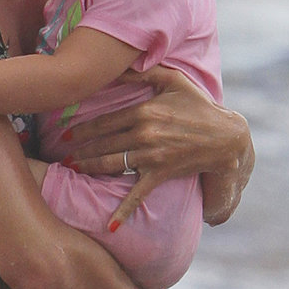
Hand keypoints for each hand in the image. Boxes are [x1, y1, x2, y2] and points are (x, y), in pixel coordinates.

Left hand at [63, 65, 253, 226]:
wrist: (224, 137)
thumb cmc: (199, 106)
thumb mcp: (173, 81)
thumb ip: (145, 70)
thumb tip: (118, 63)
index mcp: (144, 110)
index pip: (104, 121)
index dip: (83, 129)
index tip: (68, 134)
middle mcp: (143, 134)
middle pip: (102, 144)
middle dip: (81, 150)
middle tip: (64, 156)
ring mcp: (150, 156)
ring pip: (110, 164)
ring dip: (89, 168)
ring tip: (74, 170)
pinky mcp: (159, 174)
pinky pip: (137, 195)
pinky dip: (123, 211)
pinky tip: (110, 225)